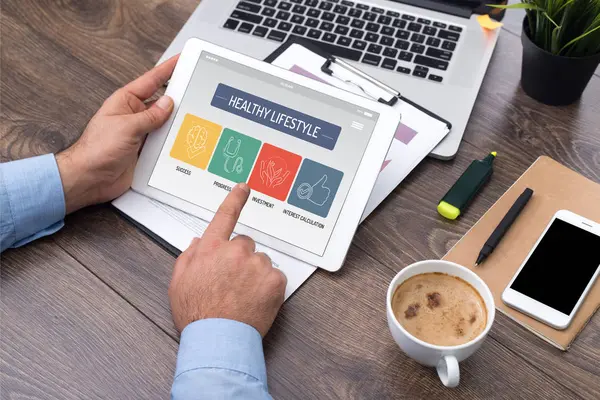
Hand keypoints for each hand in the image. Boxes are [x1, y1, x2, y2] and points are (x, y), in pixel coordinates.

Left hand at [56, 55, 178, 213]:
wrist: (89, 179)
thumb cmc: (96, 150)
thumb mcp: (127, 127)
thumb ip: (150, 115)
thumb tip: (168, 104)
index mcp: (125, 101)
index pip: (151, 81)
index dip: (168, 69)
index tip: (182, 60)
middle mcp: (134, 116)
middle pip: (162, 103)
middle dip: (178, 99)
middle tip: (196, 92)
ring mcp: (141, 134)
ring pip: (165, 124)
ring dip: (176, 125)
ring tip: (193, 120)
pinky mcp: (145, 151)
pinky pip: (164, 143)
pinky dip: (173, 143)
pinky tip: (183, 141)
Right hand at [168, 183, 286, 335]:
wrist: (218, 340)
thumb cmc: (196, 314)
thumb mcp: (179, 282)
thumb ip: (189, 257)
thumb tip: (199, 243)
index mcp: (211, 248)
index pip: (225, 216)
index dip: (235, 200)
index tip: (244, 188)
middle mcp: (236, 251)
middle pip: (245, 244)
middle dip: (241, 258)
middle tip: (233, 282)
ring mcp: (257, 265)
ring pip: (261, 262)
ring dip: (255, 273)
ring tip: (243, 296)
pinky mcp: (275, 280)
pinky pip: (275, 277)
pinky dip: (269, 287)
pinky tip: (255, 301)